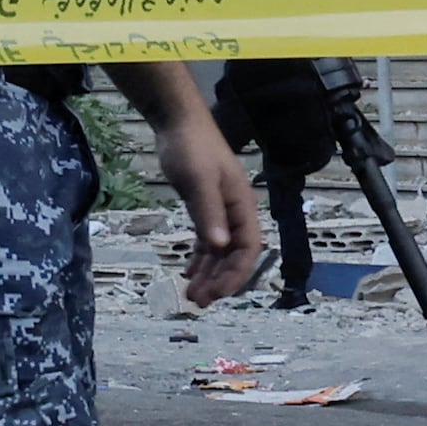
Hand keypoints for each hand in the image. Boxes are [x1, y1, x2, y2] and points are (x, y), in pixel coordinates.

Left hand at [161, 103, 269, 304]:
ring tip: (191, 295)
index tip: (218, 294)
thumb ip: (208, 213)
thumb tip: (220, 246)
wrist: (178, 123)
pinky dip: (199, 258)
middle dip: (219, 280)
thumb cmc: (192, 148)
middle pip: (233, 255)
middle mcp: (235, 213)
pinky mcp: (204, 208)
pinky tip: (189, 272)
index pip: (248, 249)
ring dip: (207, 274)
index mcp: (242, 207)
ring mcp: (221, 211)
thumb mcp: (198, 180)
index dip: (235, 274)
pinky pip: (206, 241)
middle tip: (197, 301)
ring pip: (218, 251)